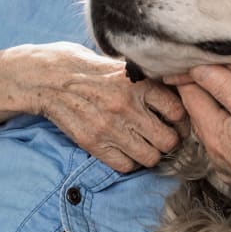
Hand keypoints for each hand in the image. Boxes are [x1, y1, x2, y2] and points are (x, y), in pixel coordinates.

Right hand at [0, 42, 187, 172]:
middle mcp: (126, 107)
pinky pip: (125, 166)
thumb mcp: (123, 65)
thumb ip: (149, 79)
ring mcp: (109, 127)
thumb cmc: (90, 67)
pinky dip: (130, 161)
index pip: (178, 111)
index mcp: (138, 83)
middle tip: (164, 135)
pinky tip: (127, 149)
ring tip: (146, 143)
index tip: (177, 120)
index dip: (182, 118)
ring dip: (151, 153)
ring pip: (150, 157)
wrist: (48, 77)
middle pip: (169, 140)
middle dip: (170, 139)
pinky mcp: (92, 143)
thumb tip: (178, 90)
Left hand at [180, 65, 230, 226]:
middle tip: (210, 68)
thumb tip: (197, 68)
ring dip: (216, 109)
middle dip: (201, 90)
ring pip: (214, 128)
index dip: (190, 73)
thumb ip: (223, 86)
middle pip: (199, 112)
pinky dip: (230, 128)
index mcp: (212, 132)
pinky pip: (228, 145)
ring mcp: (226, 166)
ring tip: (227, 90)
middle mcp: (213, 152)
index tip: (194, 57)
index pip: (189, 94)